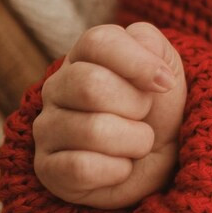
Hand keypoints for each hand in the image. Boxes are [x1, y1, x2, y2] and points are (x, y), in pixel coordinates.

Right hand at [32, 22, 186, 208]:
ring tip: (135, 143)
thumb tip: (148, 68)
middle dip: (135, 105)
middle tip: (143, 115)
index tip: (165, 83)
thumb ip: (150, 44)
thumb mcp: (165, 66)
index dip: (139, 63)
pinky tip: (119, 167)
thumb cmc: (158, 109)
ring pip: (93, 130)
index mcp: (82, 56)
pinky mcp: (47, 168)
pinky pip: (83, 168)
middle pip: (91, 85)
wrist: (159, 161)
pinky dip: (117, 170)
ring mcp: (46, 128)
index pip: (98, 42)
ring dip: (134, 141)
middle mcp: (56, 87)